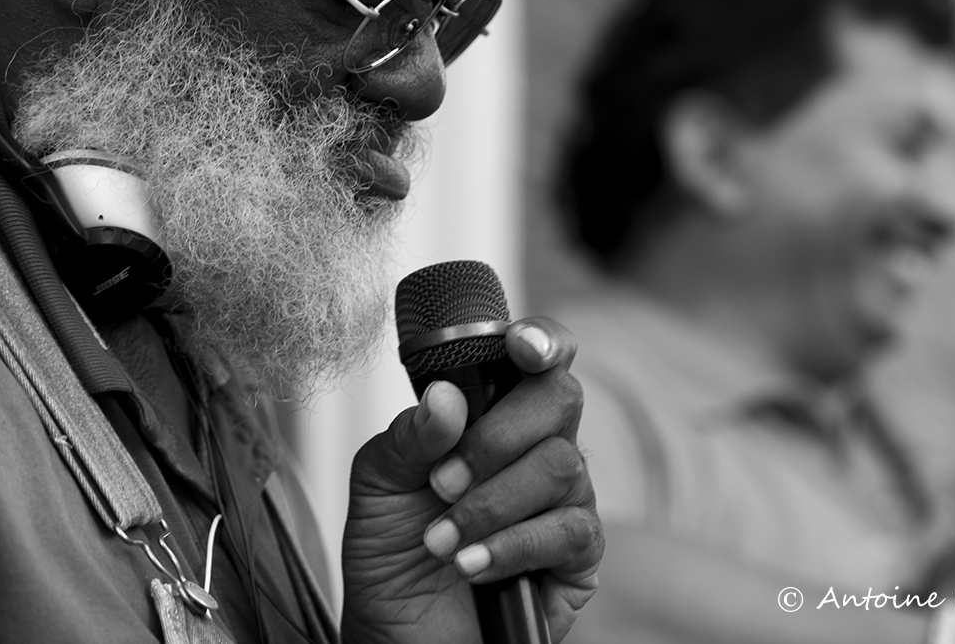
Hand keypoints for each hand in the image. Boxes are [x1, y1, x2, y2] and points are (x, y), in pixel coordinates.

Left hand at [339, 317, 601, 643]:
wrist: (397, 639)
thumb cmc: (392, 559)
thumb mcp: (377, 488)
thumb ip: (408, 438)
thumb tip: (445, 398)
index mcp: (495, 417)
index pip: (538, 359)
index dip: (541, 340)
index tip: (520, 346)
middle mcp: (537, 449)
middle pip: (559, 398)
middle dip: (497, 436)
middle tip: (443, 480)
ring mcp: (564, 500)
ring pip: (559, 465)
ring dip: (489, 503)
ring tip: (440, 539)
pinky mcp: (578, 555)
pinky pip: (568, 529)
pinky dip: (510, 545)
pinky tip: (470, 565)